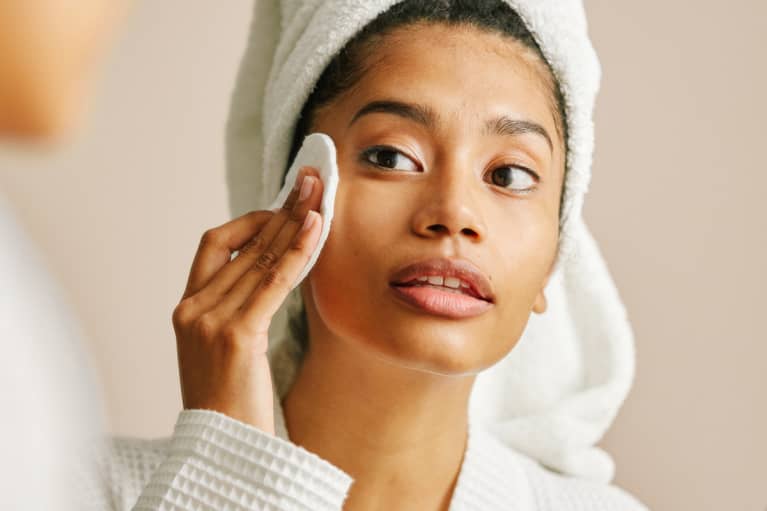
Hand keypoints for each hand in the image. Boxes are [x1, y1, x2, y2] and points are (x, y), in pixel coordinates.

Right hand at [171, 166, 323, 433]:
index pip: (215, 244)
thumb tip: (277, 271)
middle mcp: (193, 308)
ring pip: (259, 258)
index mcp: (188, 308)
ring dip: (293, 223)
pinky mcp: (235, 335)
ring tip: (318, 195)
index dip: (251, 220)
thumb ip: (241, 308)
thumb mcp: (227, 348)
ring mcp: (209, 321)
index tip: (284, 205)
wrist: (222, 447)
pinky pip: (272, 282)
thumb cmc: (232, 401)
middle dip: (281, 209)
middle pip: (243, 244)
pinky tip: (315, 228)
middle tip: (311, 182)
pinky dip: (297, 251)